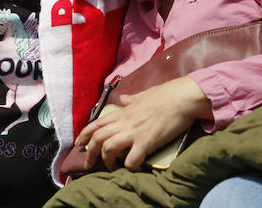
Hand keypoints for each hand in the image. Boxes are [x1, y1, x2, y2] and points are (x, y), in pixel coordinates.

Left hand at [75, 76, 210, 171]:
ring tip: (111, 167)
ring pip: (108, 148)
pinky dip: (129, 165)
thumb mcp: (144, 95)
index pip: (97, 123)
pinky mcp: (147, 141)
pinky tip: (133, 167)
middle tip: (88, 164)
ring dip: (107, 161)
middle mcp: (125, 122)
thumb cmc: (165, 95)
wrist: (182, 97)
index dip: (85, 134)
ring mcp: (134, 132)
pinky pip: (131, 158)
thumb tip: (123, 98)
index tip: (78, 143)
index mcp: (123, 112)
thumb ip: (131, 99)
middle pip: (97, 138)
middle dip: (90, 153)